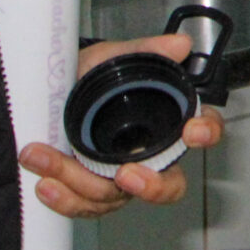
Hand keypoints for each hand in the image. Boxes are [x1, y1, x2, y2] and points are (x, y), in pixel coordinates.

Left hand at [17, 33, 224, 217]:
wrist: (49, 91)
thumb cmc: (89, 76)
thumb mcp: (113, 58)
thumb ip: (146, 50)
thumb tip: (179, 44)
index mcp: (164, 122)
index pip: (202, 130)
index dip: (206, 132)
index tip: (191, 131)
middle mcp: (147, 156)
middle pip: (168, 185)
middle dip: (151, 186)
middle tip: (125, 174)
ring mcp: (119, 178)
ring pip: (114, 196)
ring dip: (77, 180)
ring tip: (42, 157)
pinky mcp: (90, 192)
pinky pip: (84, 206)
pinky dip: (63, 198)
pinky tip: (46, 184)